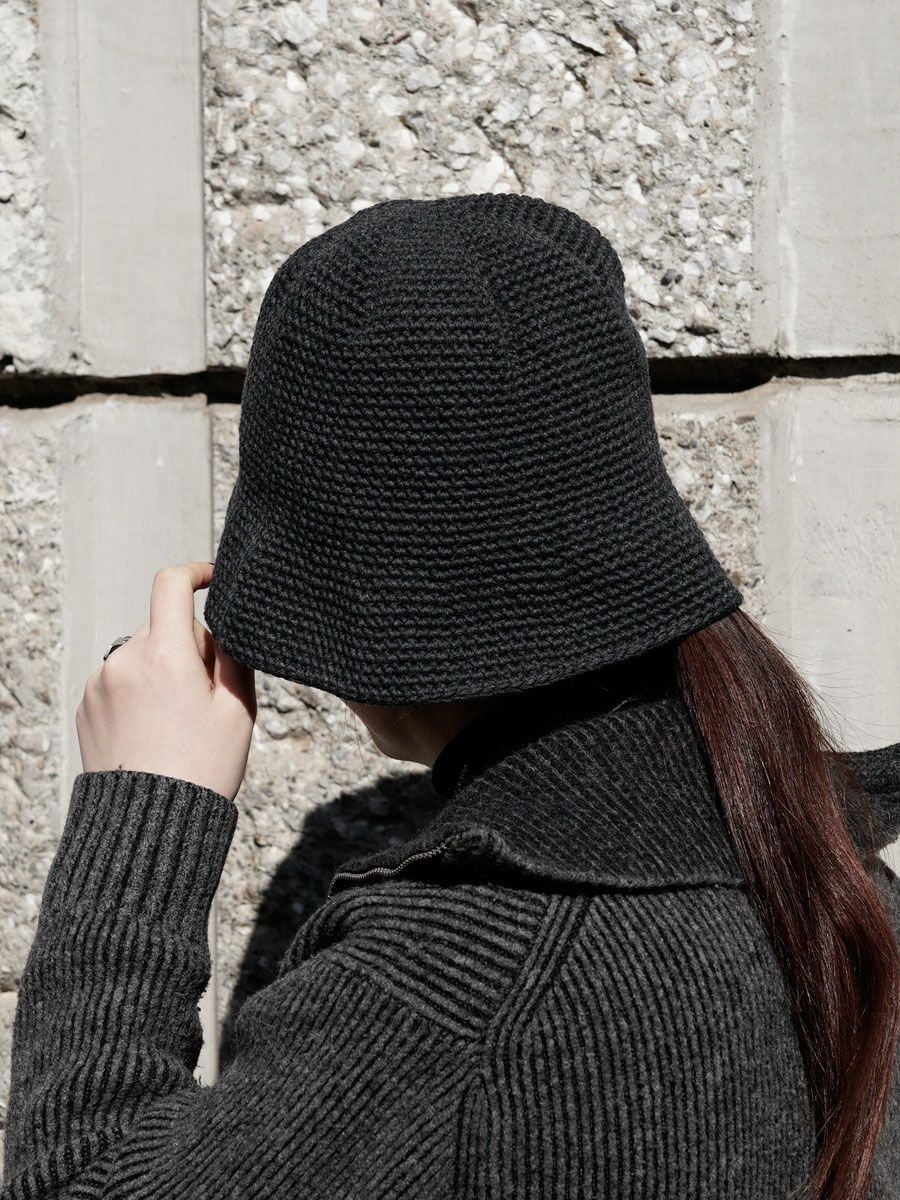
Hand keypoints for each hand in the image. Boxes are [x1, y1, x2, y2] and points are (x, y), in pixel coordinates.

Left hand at [76, 562, 256, 800]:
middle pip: (163, 626)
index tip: (211, 580)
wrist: (150, 826)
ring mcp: (99, 684)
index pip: (171, 585)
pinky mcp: (86, 707)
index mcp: (165, 655)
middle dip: (188, 644)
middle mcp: (124, 661)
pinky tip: (154, 732)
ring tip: (179, 722)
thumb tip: (222, 627)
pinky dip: (139, 692)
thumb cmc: (204, 768)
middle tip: (209, 692)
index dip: (195, 573)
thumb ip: (233, 655)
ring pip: (140, 655)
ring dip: (161, 669)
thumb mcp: (238, 708)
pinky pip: (119, 681)